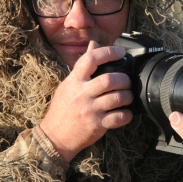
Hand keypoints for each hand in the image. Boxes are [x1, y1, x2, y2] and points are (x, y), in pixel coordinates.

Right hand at [39, 41, 132, 161]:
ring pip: (117, 98)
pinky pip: (118, 117)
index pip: (90, 59)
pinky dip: (127, 114)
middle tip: (127, 81)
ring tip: (128, 96)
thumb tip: (94, 45)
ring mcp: (89, 110)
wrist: (54, 137)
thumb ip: (83, 66)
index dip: (108, 52)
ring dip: (128, 96)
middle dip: (124, 79)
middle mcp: (82, 94)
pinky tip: (126, 112)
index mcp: (74, 81)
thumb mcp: (68, 84)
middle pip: (109, 80)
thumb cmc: (63, 108)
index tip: (121, 52)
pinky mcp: (97, 125)